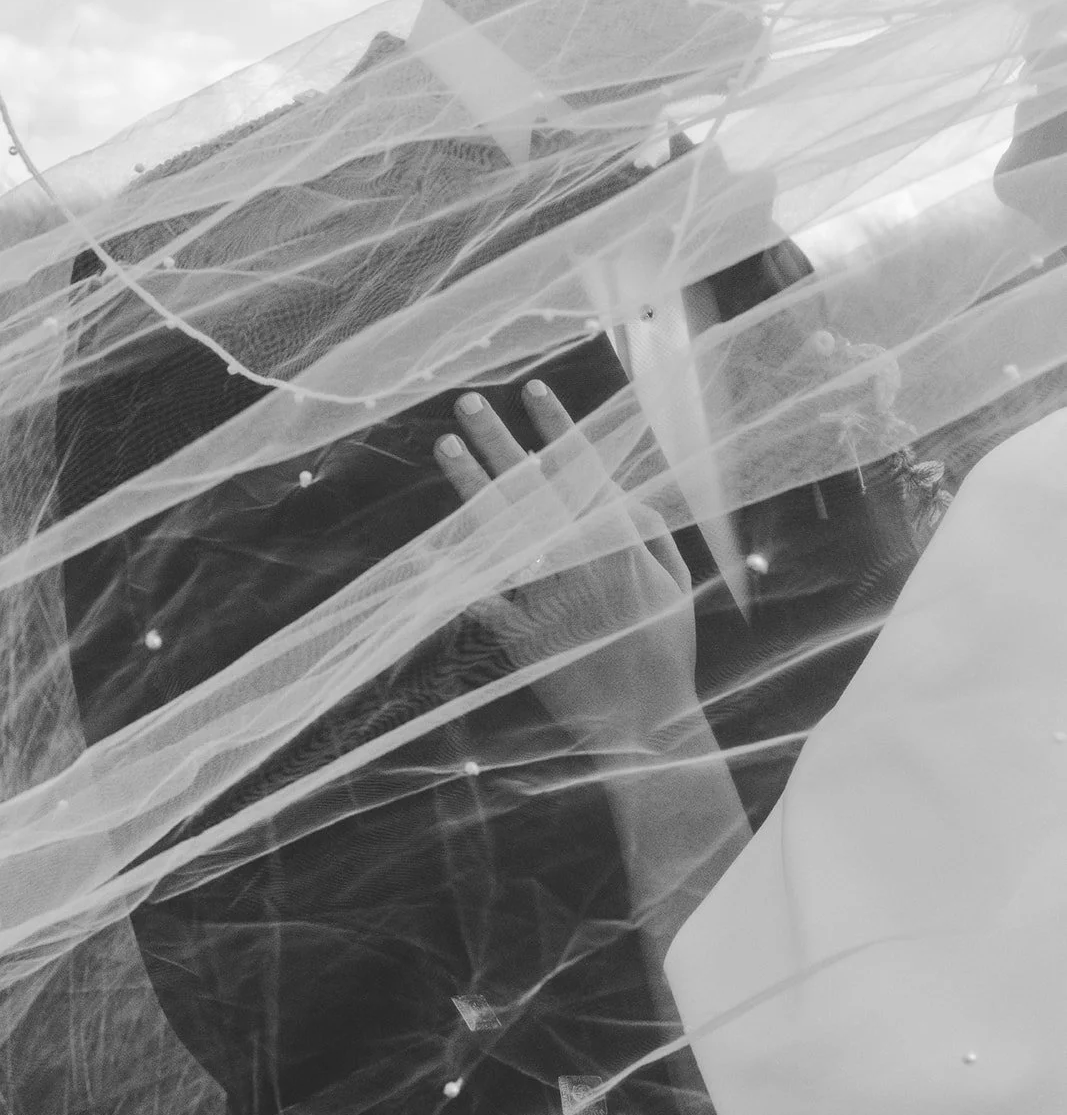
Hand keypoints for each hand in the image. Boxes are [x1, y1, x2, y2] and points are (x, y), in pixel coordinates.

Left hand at [434, 381, 698, 747]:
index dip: (559, 427)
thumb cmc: (665, 649)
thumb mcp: (674, 583)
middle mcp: (579, 564)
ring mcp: (547, 599)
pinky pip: (482, 597)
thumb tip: (615, 489)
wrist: (646, 724)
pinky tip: (431, 547)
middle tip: (468, 402)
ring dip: (471, 485)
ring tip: (445, 445)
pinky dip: (457, 574)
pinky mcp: (522, 637)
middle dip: (499, 440)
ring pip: (502, 531)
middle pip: (532, 490)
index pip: (584, 472)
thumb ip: (648, 530)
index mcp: (621, 546)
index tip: (535, 390)